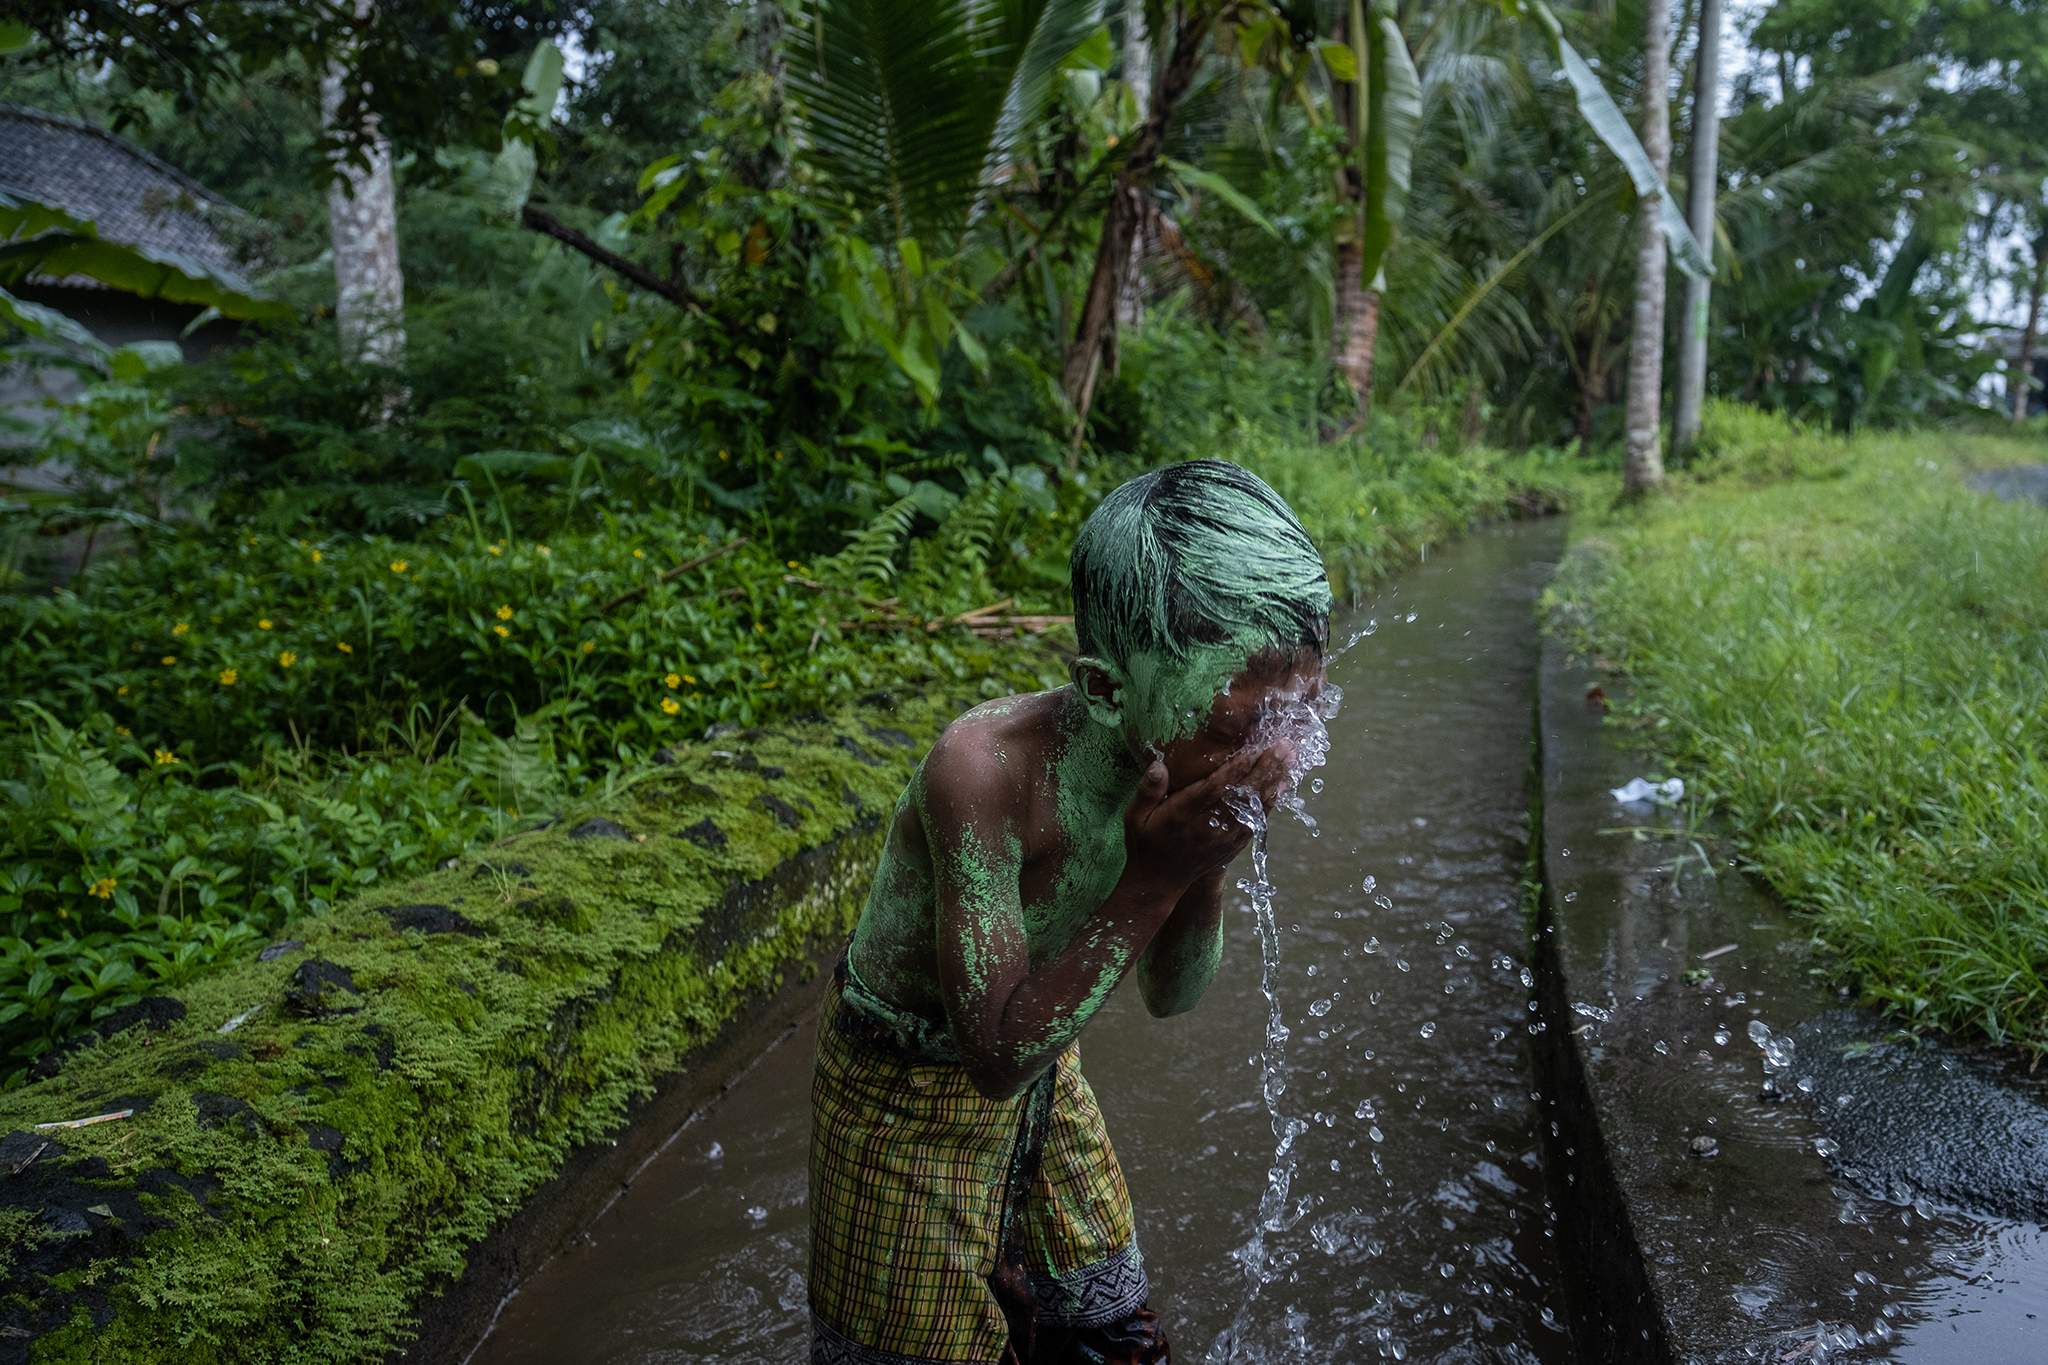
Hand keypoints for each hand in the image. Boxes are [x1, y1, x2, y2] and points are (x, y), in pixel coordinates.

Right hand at [1123, 741, 1294, 887]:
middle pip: (1241, 796)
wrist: (1158, 883)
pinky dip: (1272, 801)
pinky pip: (1258, 820)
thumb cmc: (1145, 842)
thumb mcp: (1134, 816)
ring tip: (1291, 757)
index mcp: (1182, 817)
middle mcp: (1207, 828)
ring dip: (1274, 781)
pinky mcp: (1234, 845)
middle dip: (1265, 769)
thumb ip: (1146, 790)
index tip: (1252, 749)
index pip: (1213, 790)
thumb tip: (1159, 765)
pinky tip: (1283, 783)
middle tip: (1284, 745)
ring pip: (1255, 807)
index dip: (1234, 770)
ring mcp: (1224, 839)